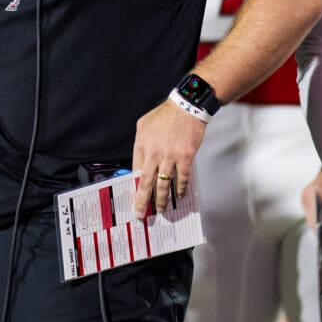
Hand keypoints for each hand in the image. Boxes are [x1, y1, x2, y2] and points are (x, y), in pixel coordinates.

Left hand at [131, 99, 206, 217]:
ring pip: (163, 184)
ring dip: (161, 199)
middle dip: (142, 201)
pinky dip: (181, 188)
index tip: (134, 198)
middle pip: (145, 182)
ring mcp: (170, 156)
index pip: (136, 171)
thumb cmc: (165, 115)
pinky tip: (179, 195)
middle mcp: (154, 153)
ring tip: (160, 209)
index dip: (135, 186)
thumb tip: (138, 162)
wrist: (187, 107)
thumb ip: (140, 144)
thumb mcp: (143, 125)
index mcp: (141, 145)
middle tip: (140, 214)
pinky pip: (182, 178)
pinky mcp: (185, 157)